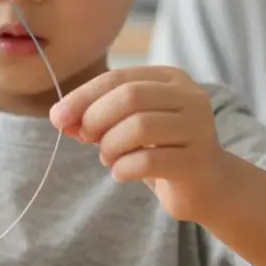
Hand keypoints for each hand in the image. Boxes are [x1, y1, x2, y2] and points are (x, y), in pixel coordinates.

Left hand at [49, 66, 229, 221]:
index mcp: (171, 79)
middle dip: (96, 118)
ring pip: (139, 127)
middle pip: (130, 97)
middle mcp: (191, 97)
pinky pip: (148, 161)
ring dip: (110, 146)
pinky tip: (120, 173)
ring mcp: (198, 129)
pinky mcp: (197, 162)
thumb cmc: (161, 150)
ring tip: (108, 158)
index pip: (118, 78)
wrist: (207, 186)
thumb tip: (60, 117)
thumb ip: (98, 116)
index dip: (82, 97)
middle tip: (86, 139)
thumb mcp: (128, 125)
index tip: (58, 118)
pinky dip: (123, 168)